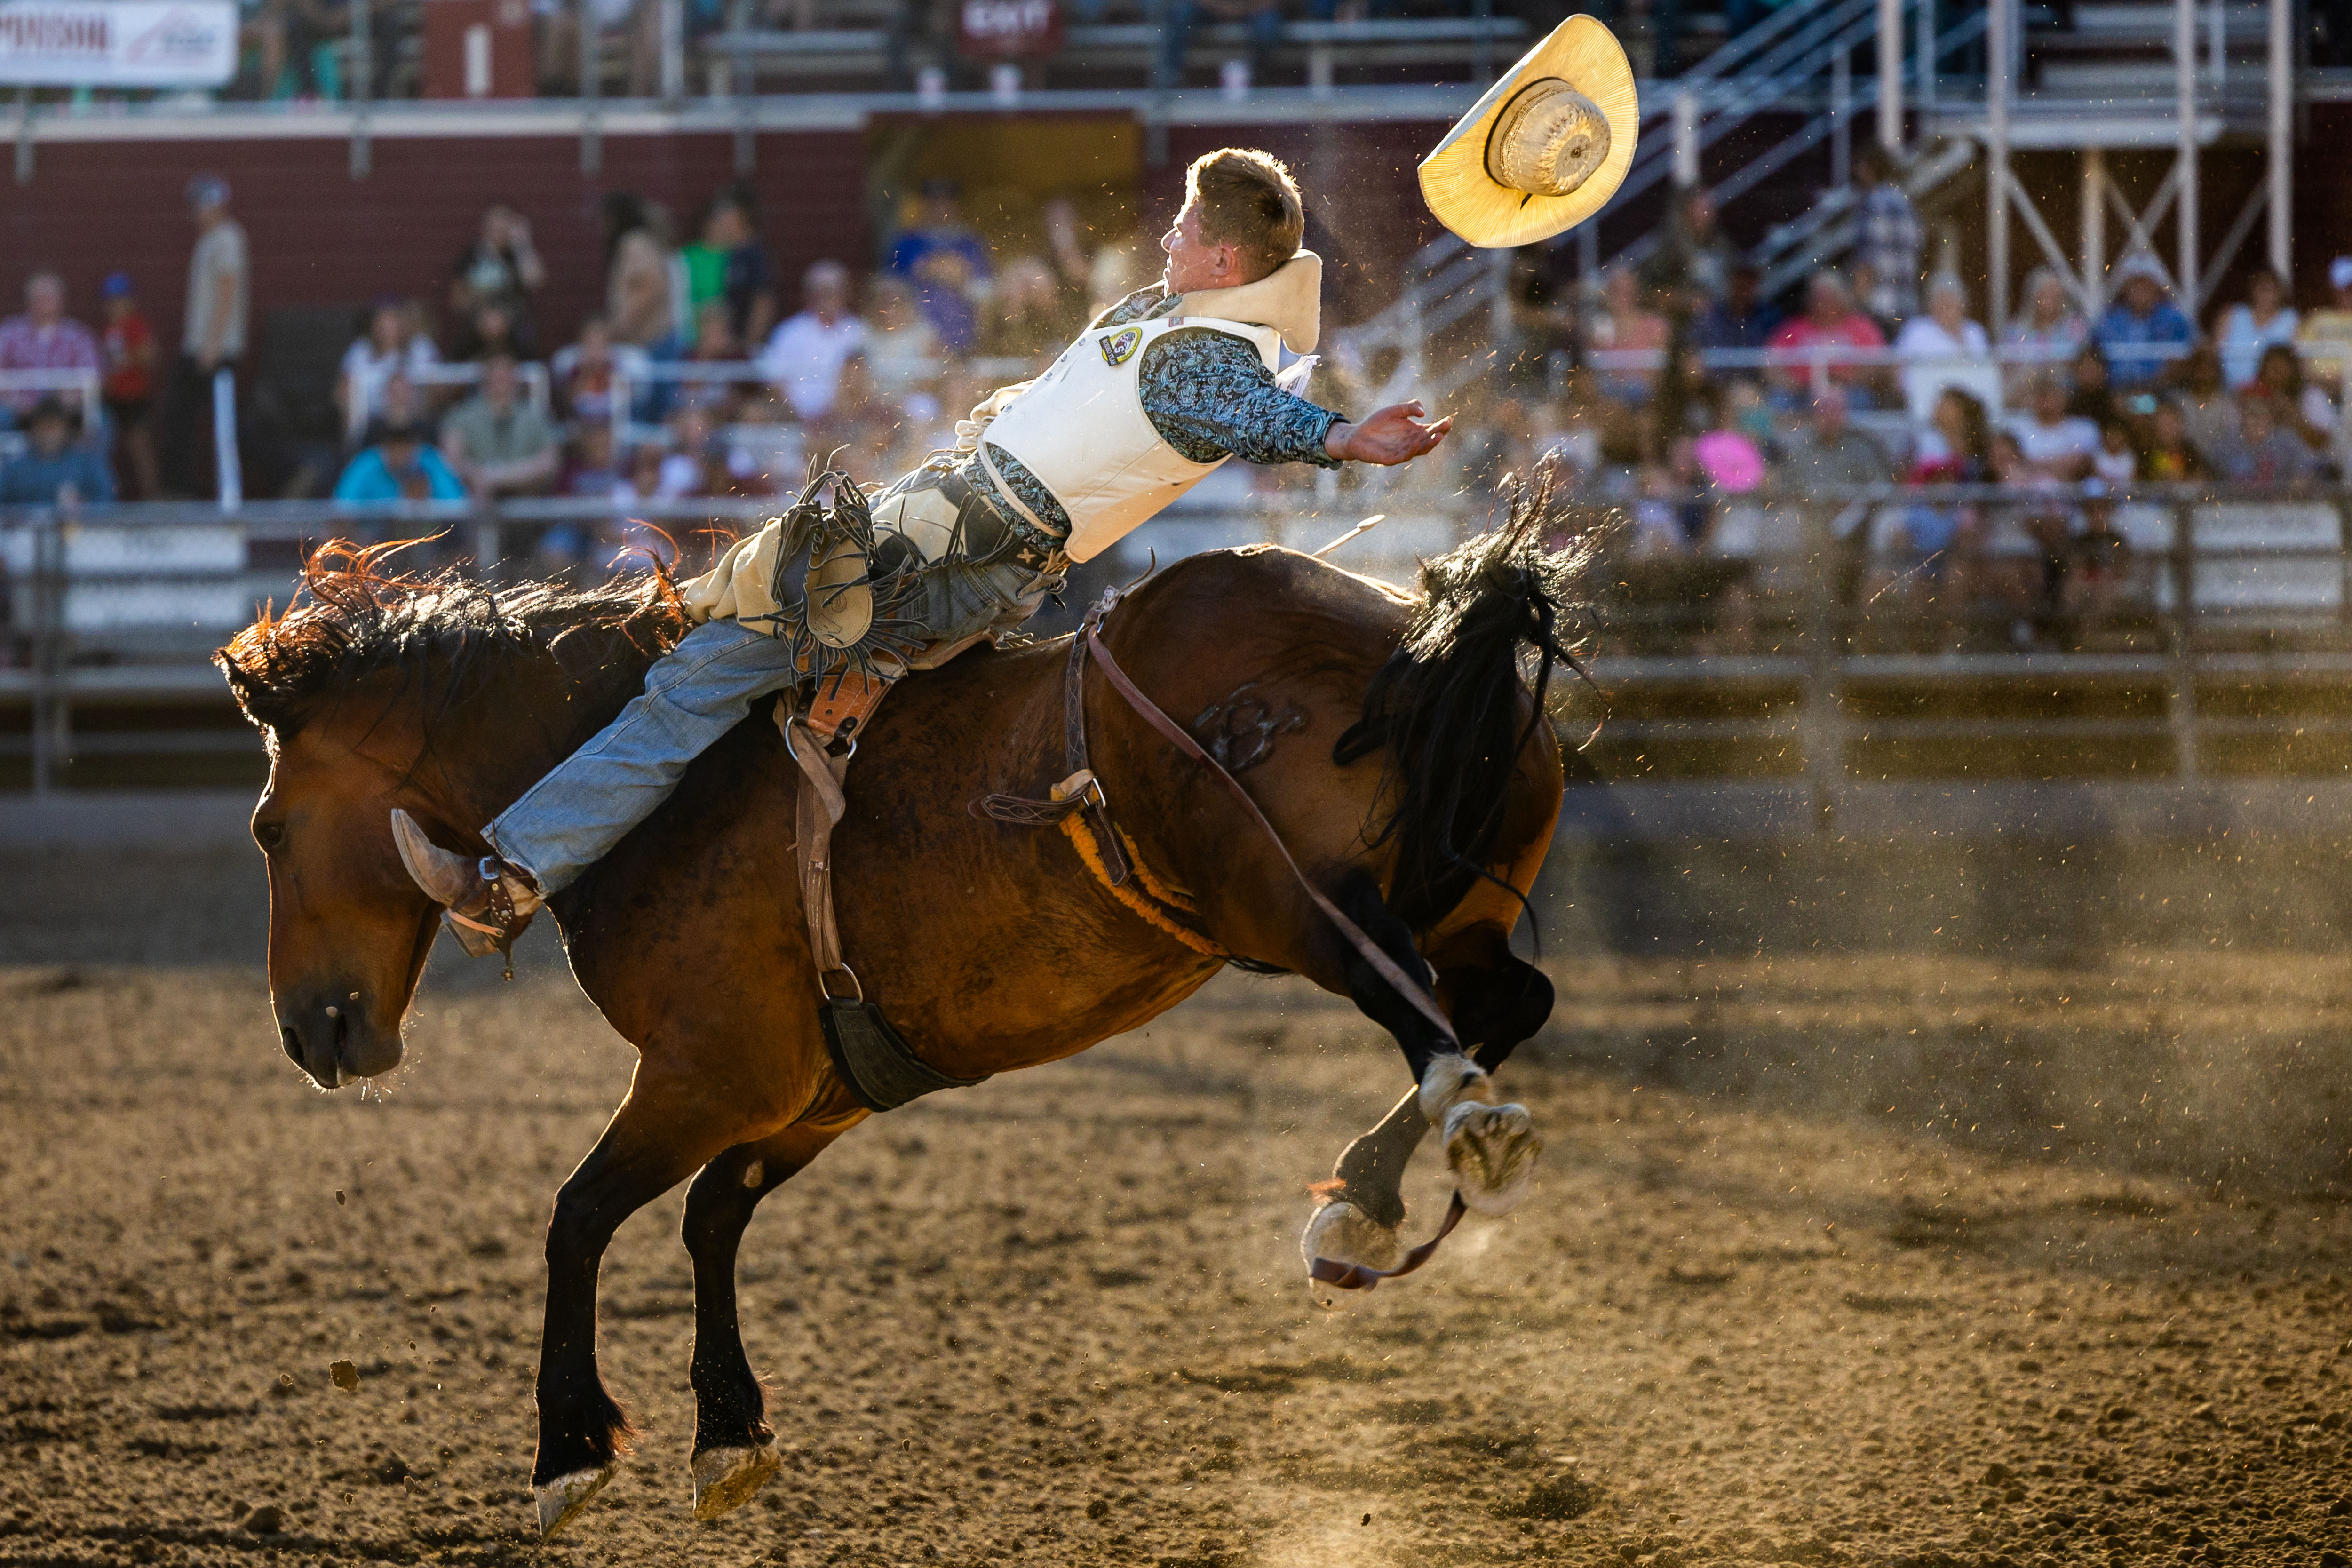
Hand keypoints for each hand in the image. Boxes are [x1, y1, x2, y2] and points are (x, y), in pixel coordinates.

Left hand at [1325, 401, 1451, 465]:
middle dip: (1438, 434)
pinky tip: (1416, 442)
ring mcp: (1403, 451)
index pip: (1432, 430)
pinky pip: (1404, 456)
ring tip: (1437, 435)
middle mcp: (1411, 443)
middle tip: (1445, 427)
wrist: (1357, 436)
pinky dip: (1411, 450)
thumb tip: (1423, 412)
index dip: (1441, 426)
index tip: (1449, 419)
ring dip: (1429, 444)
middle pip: (1429, 440)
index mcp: (1414, 432)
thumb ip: (1408, 408)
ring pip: (1420, 450)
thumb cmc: (1376, 423)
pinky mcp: (1391, 458)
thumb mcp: (1394, 411)